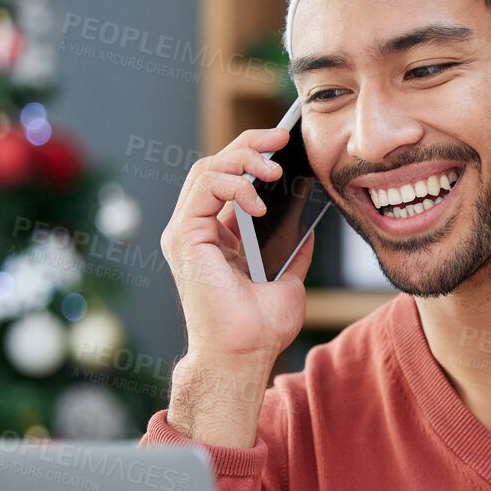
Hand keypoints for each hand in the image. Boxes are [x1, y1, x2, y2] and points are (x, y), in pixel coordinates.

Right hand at [159, 125, 314, 363]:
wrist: (244, 354)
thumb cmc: (260, 327)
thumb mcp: (288, 280)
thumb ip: (293, 251)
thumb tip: (307, 227)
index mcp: (217, 236)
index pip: (228, 179)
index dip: (253, 154)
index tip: (284, 143)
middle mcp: (197, 230)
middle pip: (215, 165)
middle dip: (249, 143)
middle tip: (281, 137)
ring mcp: (186, 232)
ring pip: (206, 170)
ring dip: (243, 159)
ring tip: (274, 168)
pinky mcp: (184, 237)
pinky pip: (204, 190)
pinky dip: (233, 186)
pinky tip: (258, 200)